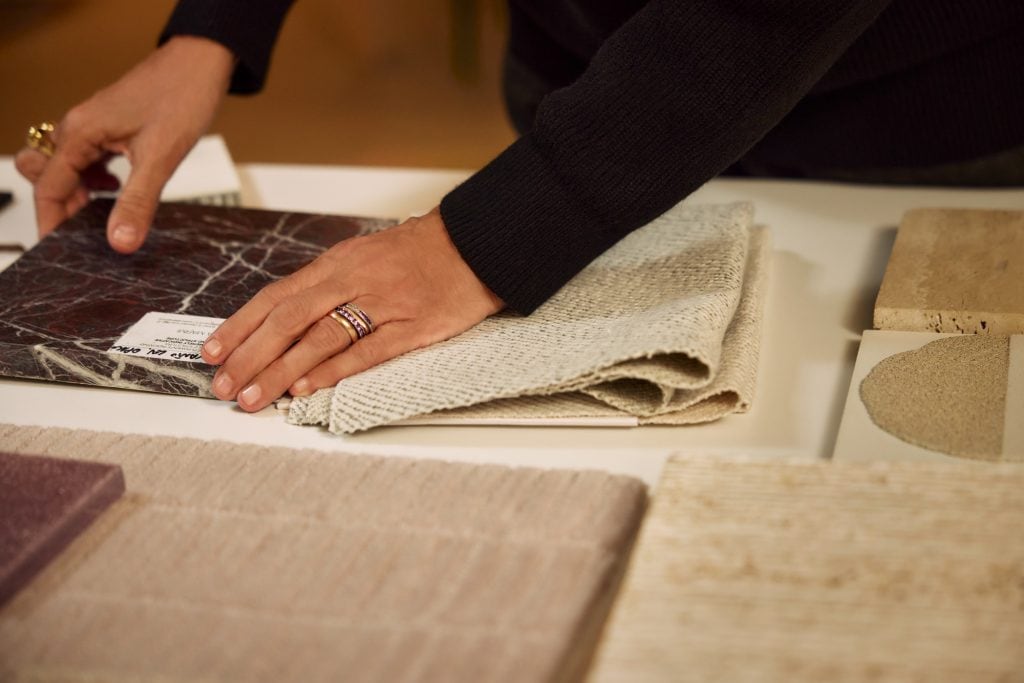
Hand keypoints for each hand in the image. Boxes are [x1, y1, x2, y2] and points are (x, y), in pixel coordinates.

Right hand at [14, 36, 233, 252]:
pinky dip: (96, 180)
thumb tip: (120, 242)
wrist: (201, 63)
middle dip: (66, 211)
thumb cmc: (180, 97)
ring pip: (71, 170)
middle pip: (54, 180)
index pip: (48, 188)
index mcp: (79, 133)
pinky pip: (88, 159)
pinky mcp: (110, 126)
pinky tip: (120, 190)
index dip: (51, 223)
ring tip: (108, 219)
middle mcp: (78, 128)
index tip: (58, 251)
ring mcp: (93, 126)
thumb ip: (137, 202)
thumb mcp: (160, 158)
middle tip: (90, 239)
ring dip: (82, 196)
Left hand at [202, 208, 504, 411]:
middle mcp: (352, 281)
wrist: (474, 243)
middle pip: (288, 319)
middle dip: (250, 355)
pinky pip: (367, 350)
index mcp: (336, 265)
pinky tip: (309, 388)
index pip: (276, 297)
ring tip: (255, 397)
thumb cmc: (419, 253)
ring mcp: (382, 304)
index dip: (240, 326)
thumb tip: (286, 317)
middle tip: (224, 386)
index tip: (213, 353)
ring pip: (320, 337)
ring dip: (281, 370)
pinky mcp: (412, 326)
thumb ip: (328, 285)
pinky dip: (334, 370)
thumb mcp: (363, 257)